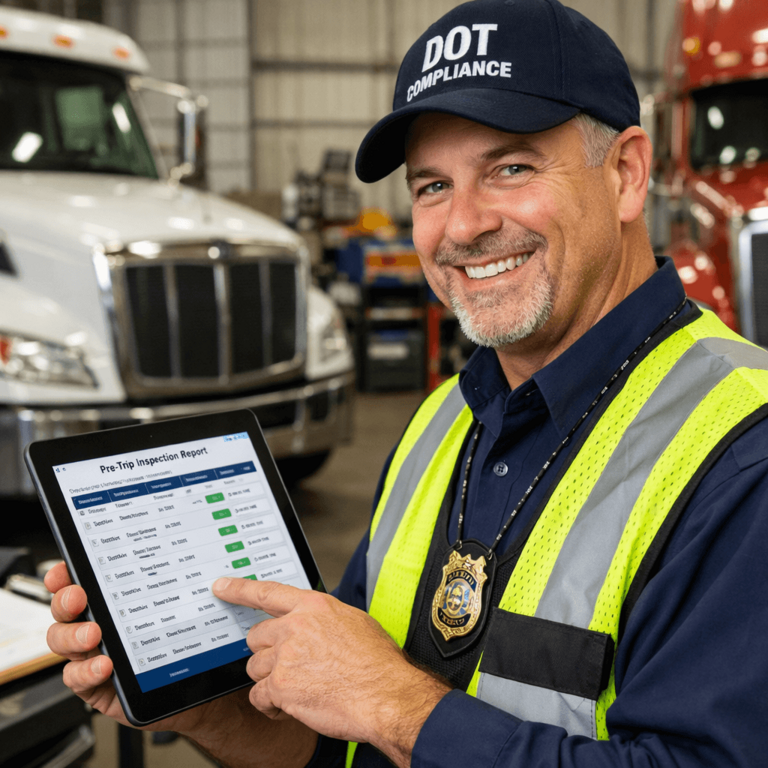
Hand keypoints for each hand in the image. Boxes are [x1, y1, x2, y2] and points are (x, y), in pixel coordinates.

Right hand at [44, 563, 317, 767]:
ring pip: (64, 643)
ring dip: (73, 637)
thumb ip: (191, 582)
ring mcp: (98, 654)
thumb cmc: (199, 642)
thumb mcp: (196, 607)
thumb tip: (204, 555)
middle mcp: (104, 623)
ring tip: (93, 634)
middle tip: (79, 597)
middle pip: (67, 609)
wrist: (207, 688)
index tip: (67, 568)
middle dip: (66, 601)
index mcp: (121, 599)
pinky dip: (86, 671)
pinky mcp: (100, 687)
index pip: (86, 580)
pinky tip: (104, 664)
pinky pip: (78, 680)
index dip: (69, 573)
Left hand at [213, 578, 449, 765]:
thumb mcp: (353, 623)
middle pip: (256, 637)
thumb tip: (312, 624)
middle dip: (268, 653)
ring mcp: (285, 656)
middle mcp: (295, 627)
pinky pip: (258, 696)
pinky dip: (271, 705)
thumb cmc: (377, 663)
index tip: (221, 587)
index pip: (266, 592)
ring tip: (298, 688)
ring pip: (255, 668)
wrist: (386, 695)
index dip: (239, 589)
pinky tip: (292, 706)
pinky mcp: (280, 686)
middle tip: (290, 666)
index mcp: (313, 606)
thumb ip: (323, 619)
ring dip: (270, 680)